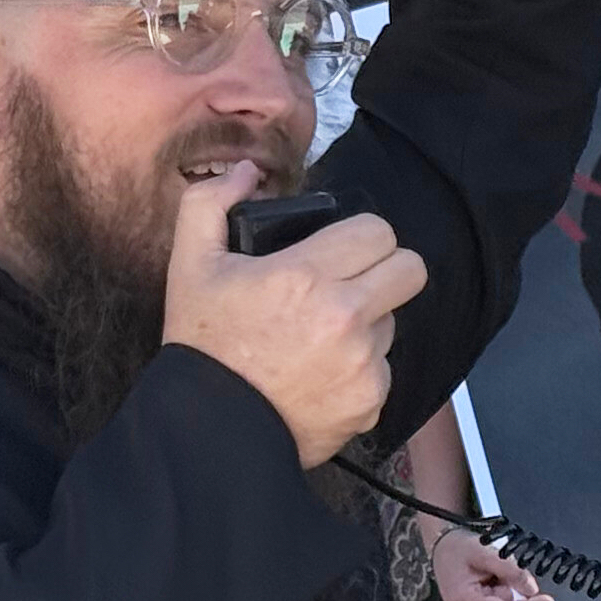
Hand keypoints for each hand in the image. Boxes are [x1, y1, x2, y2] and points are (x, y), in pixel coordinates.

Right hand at [161, 161, 426, 464]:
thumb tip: (248, 171)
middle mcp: (344, 317)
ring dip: (369, 321)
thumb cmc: (203, 347)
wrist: (211, 429)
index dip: (360, 236)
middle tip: (351, 281)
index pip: (378, 231)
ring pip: (394, 320)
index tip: (341, 248)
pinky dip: (361, 369)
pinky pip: (383, 369)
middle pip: (410, 269)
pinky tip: (321, 373)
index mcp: (305, 276)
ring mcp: (363, 362)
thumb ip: (210, 203)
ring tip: (322, 335)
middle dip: (385, 269)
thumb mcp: (190, 265)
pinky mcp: (371, 401)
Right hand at [426, 526, 553, 600]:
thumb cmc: (457, 549)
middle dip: (511, 590)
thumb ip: (510, 571)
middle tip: (498, 569)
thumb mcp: (485, 553)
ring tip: (490, 573)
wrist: (442, 548)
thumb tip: (532, 590)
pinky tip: (490, 581)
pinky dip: (501, 593)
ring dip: (506, 590)